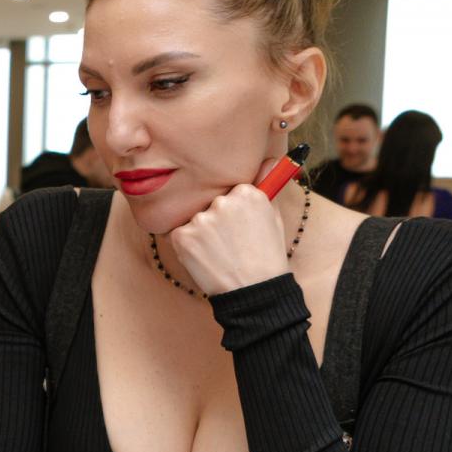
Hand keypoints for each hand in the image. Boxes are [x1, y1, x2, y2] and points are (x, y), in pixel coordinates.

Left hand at [166, 160, 294, 296]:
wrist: (254, 291)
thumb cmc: (265, 256)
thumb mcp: (272, 217)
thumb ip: (266, 186)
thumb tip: (270, 160)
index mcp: (247, 193)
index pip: (229, 192)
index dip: (232, 213)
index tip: (238, 228)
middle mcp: (223, 201)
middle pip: (210, 204)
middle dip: (214, 222)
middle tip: (229, 245)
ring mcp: (202, 218)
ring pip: (194, 219)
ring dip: (200, 234)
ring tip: (219, 254)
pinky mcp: (184, 235)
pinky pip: (179, 234)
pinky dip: (187, 246)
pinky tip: (205, 259)